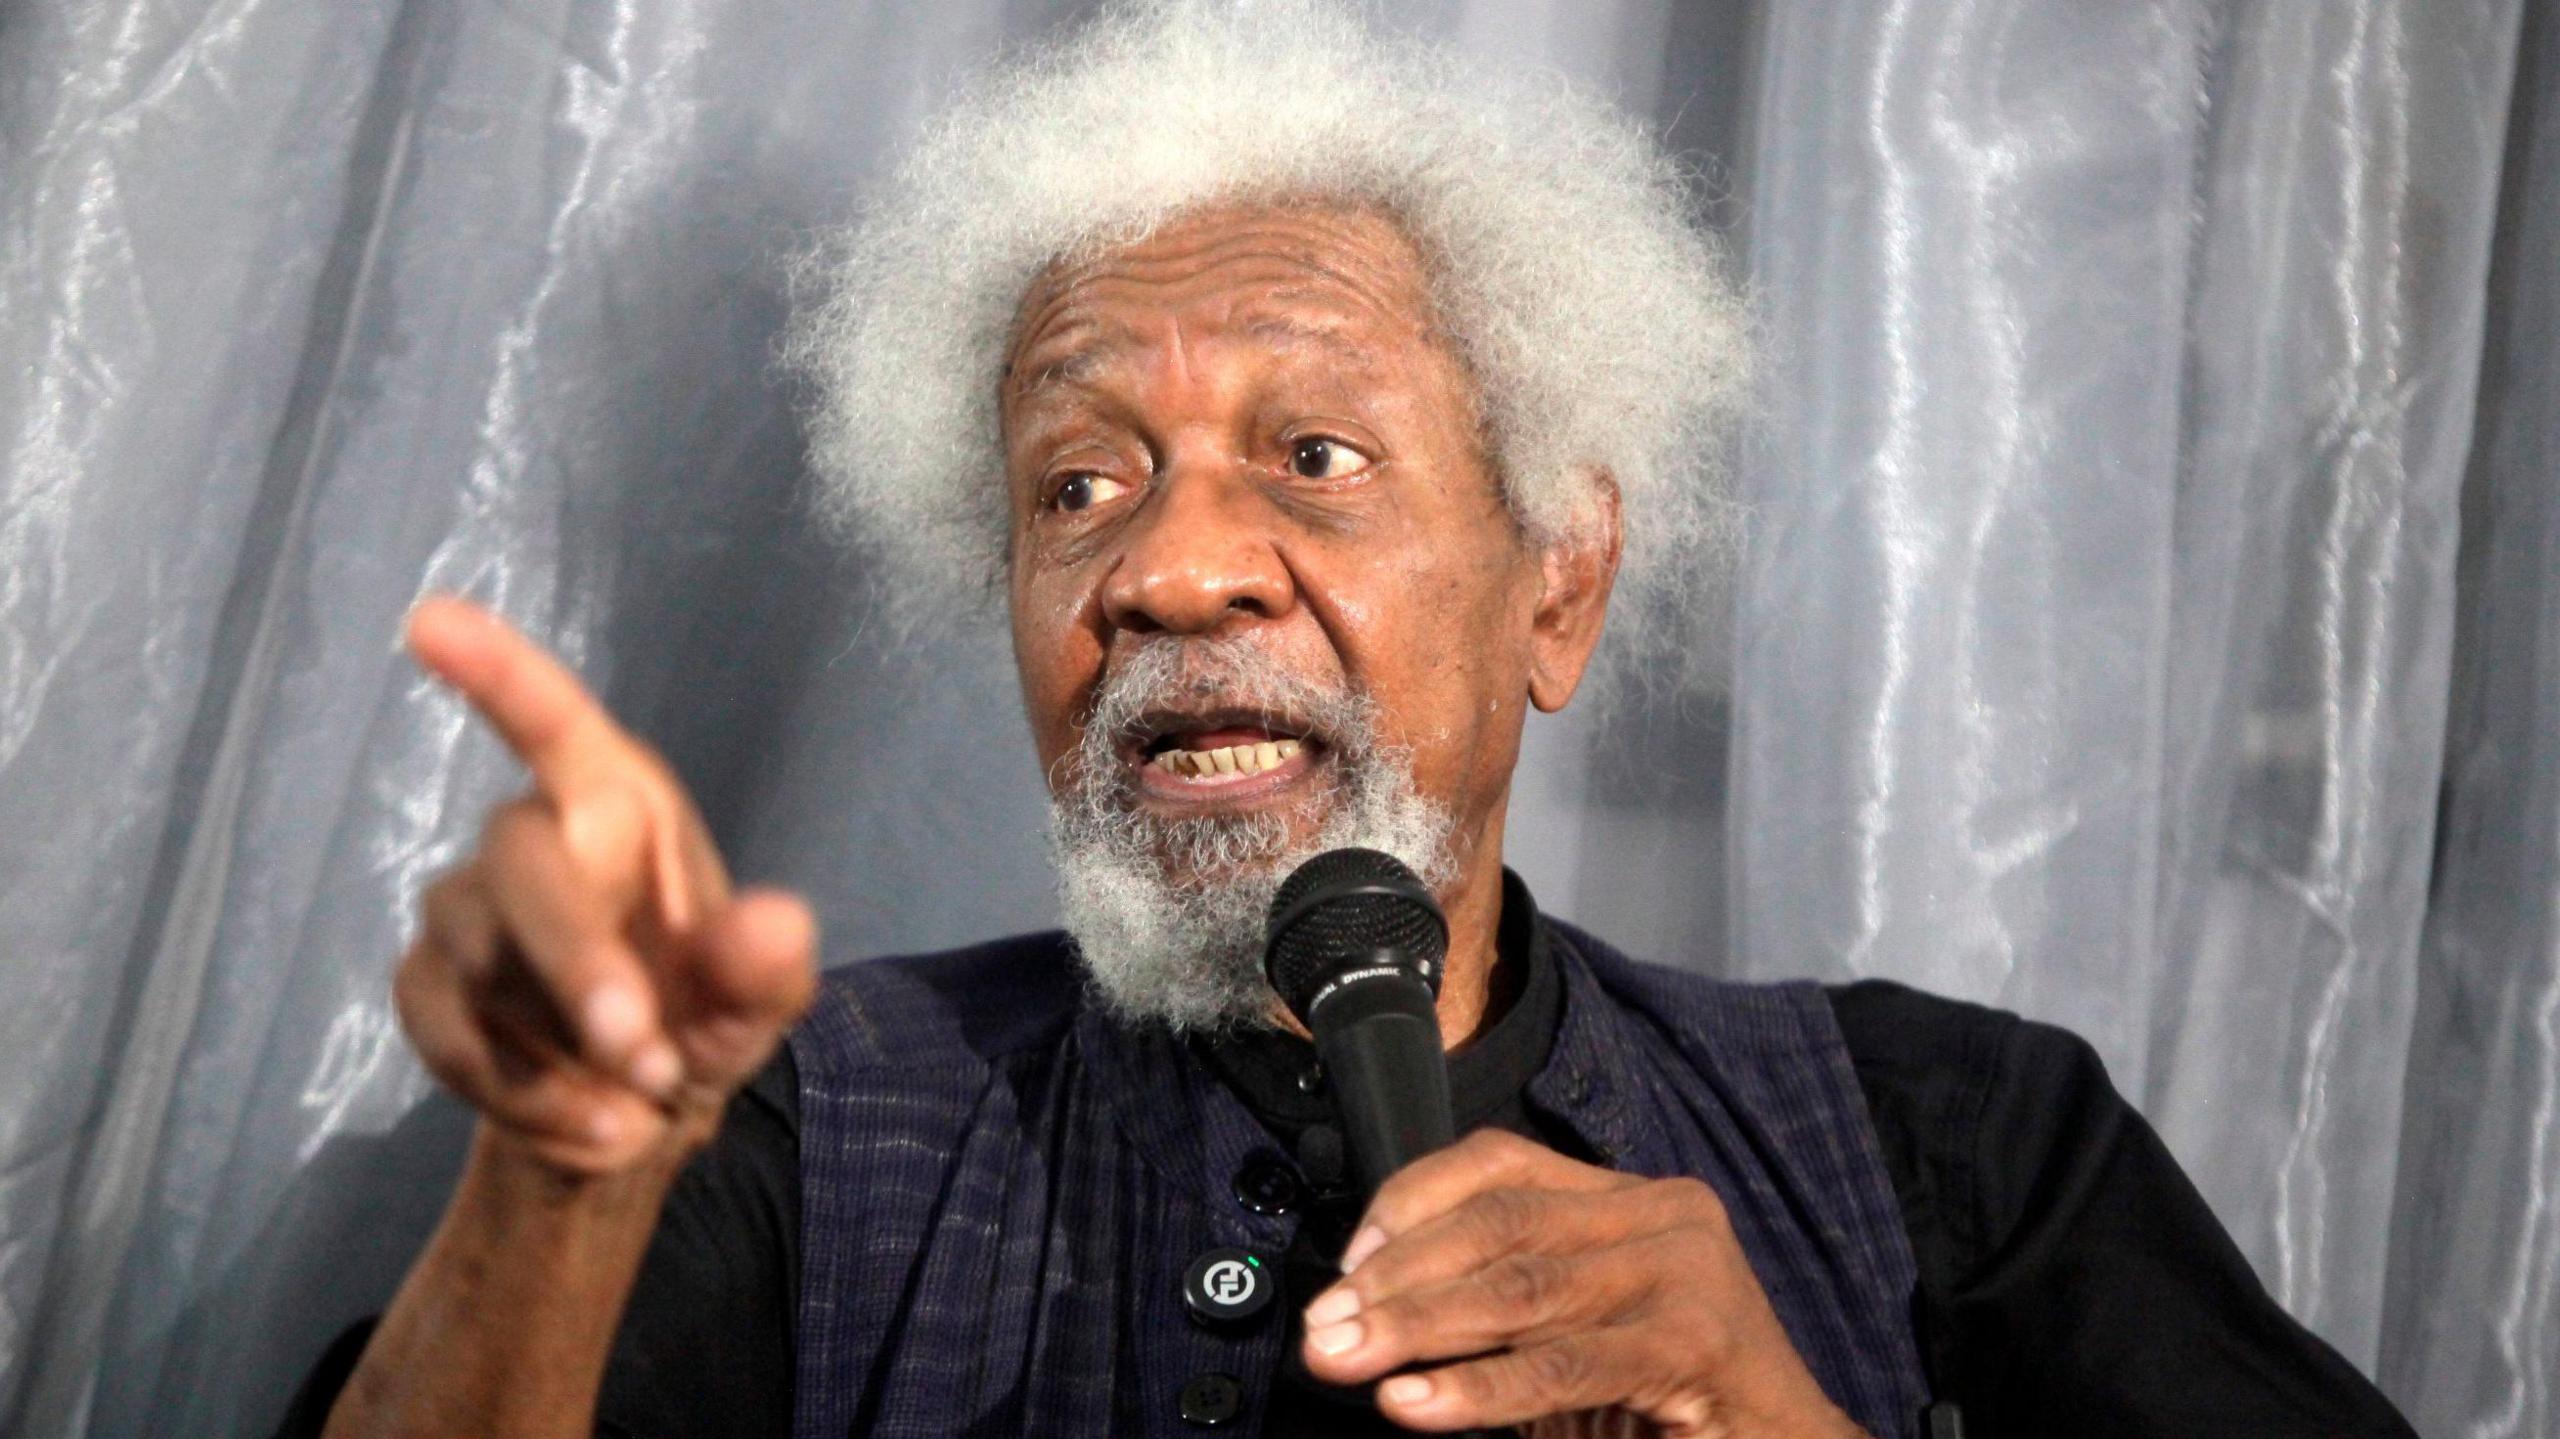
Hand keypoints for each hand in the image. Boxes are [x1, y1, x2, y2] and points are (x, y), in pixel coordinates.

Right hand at [393, 594, 816, 1176]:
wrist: (631, 1115)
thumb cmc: (703, 1015)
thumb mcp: (759, 1004)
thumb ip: (769, 966)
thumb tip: (777, 921)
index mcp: (619, 805)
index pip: (554, 721)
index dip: (495, 670)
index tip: (427, 619)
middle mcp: (534, 836)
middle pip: (518, 862)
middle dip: (576, 964)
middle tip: (647, 1059)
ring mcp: (466, 908)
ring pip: (476, 957)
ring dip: (556, 1052)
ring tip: (636, 1111)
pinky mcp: (426, 982)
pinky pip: (441, 1028)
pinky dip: (513, 1091)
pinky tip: (582, 1125)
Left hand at [1298, 1131, 1868, 1437]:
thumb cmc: (1665, 1404)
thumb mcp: (1569, 1333)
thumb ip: (1495, 1307)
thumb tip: (1366, 1309)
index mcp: (1627, 1197)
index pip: (1497, 1164)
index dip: (1409, 1205)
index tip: (1345, 1265)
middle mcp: (1661, 1214)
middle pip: (1498, 1226)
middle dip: (1395, 1281)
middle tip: (1325, 1332)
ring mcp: (1685, 1270)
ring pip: (1520, 1290)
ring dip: (1417, 1330)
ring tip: (1349, 1362)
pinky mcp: (1695, 1340)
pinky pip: (1563, 1364)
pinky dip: (1480, 1389)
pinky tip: (1418, 1405)